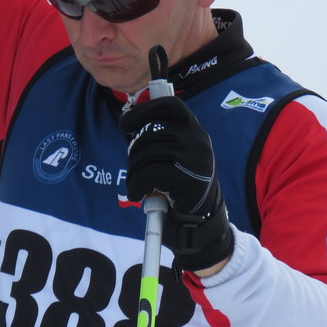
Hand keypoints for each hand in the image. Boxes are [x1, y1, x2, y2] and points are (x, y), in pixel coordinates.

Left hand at [120, 96, 232, 271]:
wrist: (200, 222)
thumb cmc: (180, 186)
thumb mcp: (175, 155)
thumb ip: (159, 137)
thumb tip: (128, 119)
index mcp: (194, 129)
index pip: (170, 104)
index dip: (144, 109)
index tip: (126, 122)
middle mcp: (197, 139)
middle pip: (151, 130)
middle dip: (134, 149)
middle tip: (133, 167)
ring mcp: (195, 158)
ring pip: (146, 152)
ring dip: (133, 171)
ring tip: (136, 184)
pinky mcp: (188, 178)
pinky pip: (148, 174)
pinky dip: (136, 185)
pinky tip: (137, 194)